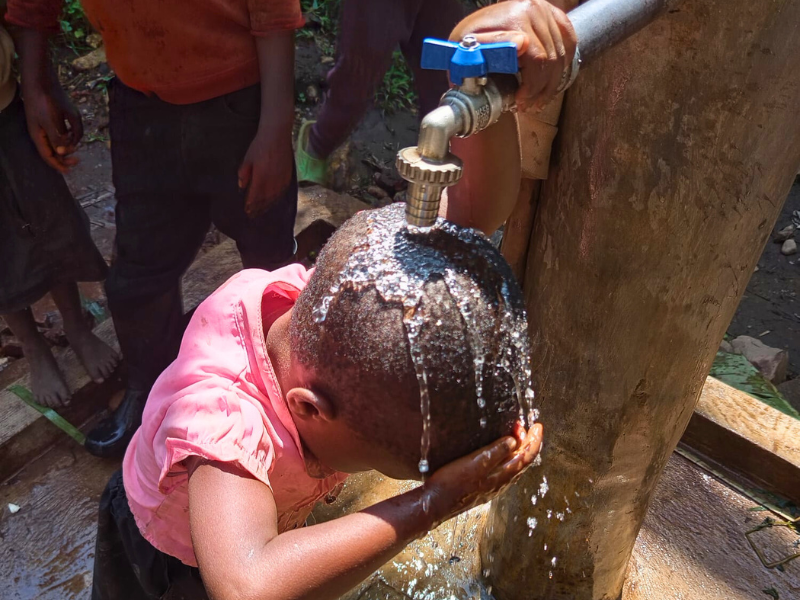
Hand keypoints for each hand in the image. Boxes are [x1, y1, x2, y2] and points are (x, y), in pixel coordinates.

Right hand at [22, 75, 83, 172]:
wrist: (42, 79)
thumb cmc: (44, 100)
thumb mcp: (52, 121)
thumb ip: (57, 138)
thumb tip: (63, 152)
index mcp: (40, 136)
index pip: (48, 156)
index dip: (58, 165)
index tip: (70, 170)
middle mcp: (43, 132)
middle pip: (55, 150)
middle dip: (66, 155)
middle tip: (78, 159)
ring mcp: (48, 124)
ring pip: (61, 139)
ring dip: (70, 141)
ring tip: (76, 139)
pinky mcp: (53, 116)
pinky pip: (64, 129)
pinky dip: (70, 131)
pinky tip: (73, 128)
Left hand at [238, 127, 292, 217]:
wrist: (277, 136)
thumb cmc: (259, 146)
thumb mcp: (247, 159)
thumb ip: (244, 174)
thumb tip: (241, 187)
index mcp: (261, 177)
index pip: (254, 196)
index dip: (250, 205)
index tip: (246, 211)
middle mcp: (272, 181)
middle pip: (264, 200)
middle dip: (258, 208)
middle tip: (252, 215)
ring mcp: (281, 180)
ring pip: (274, 198)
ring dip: (267, 206)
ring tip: (261, 211)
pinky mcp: (288, 177)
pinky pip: (282, 192)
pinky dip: (276, 199)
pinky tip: (273, 202)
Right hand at [422, 422, 542, 526]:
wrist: (435, 504)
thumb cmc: (453, 484)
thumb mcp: (475, 463)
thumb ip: (495, 452)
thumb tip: (514, 441)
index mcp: (503, 476)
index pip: (528, 456)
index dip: (535, 440)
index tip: (538, 426)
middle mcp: (502, 482)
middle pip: (523, 460)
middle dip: (527, 441)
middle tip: (522, 425)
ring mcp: (493, 486)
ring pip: (514, 466)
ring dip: (518, 449)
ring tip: (514, 434)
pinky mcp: (484, 487)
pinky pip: (504, 470)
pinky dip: (508, 457)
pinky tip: (499, 454)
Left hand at [450, 0, 576, 111]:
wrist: (474, 31)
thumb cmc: (469, 44)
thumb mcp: (469, 48)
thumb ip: (492, 46)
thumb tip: (521, 44)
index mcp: (515, 18)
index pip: (538, 59)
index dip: (532, 87)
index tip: (520, 102)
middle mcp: (534, 9)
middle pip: (552, 60)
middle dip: (541, 90)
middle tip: (528, 106)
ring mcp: (546, 11)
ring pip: (563, 57)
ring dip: (551, 84)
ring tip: (536, 99)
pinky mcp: (555, 16)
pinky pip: (569, 44)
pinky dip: (562, 66)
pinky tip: (549, 80)